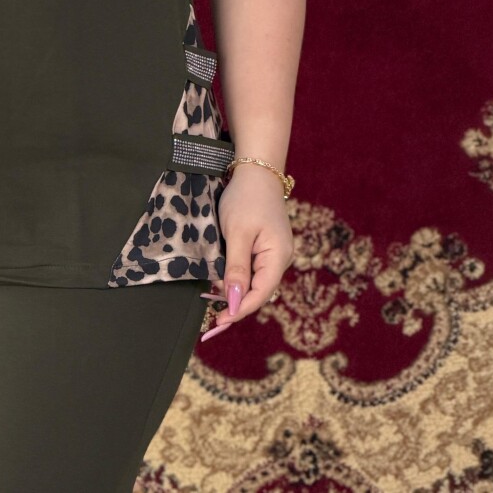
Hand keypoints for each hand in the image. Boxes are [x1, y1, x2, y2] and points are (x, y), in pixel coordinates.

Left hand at [199, 163, 292, 341]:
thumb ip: (237, 268)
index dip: (240, 310)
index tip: (219, 322)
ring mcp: (274, 253)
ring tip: (213, 297)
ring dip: (235, 290)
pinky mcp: (266, 246)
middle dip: (236, 303)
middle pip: (258, 291)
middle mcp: (280, 259)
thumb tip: (235, 300)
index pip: (260, 294)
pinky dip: (238, 276)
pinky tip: (223, 279)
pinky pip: (253, 269)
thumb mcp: (237, 233)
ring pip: (255, 281)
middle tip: (211, 314)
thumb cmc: (247, 199)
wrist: (257, 171)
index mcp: (278, 257)